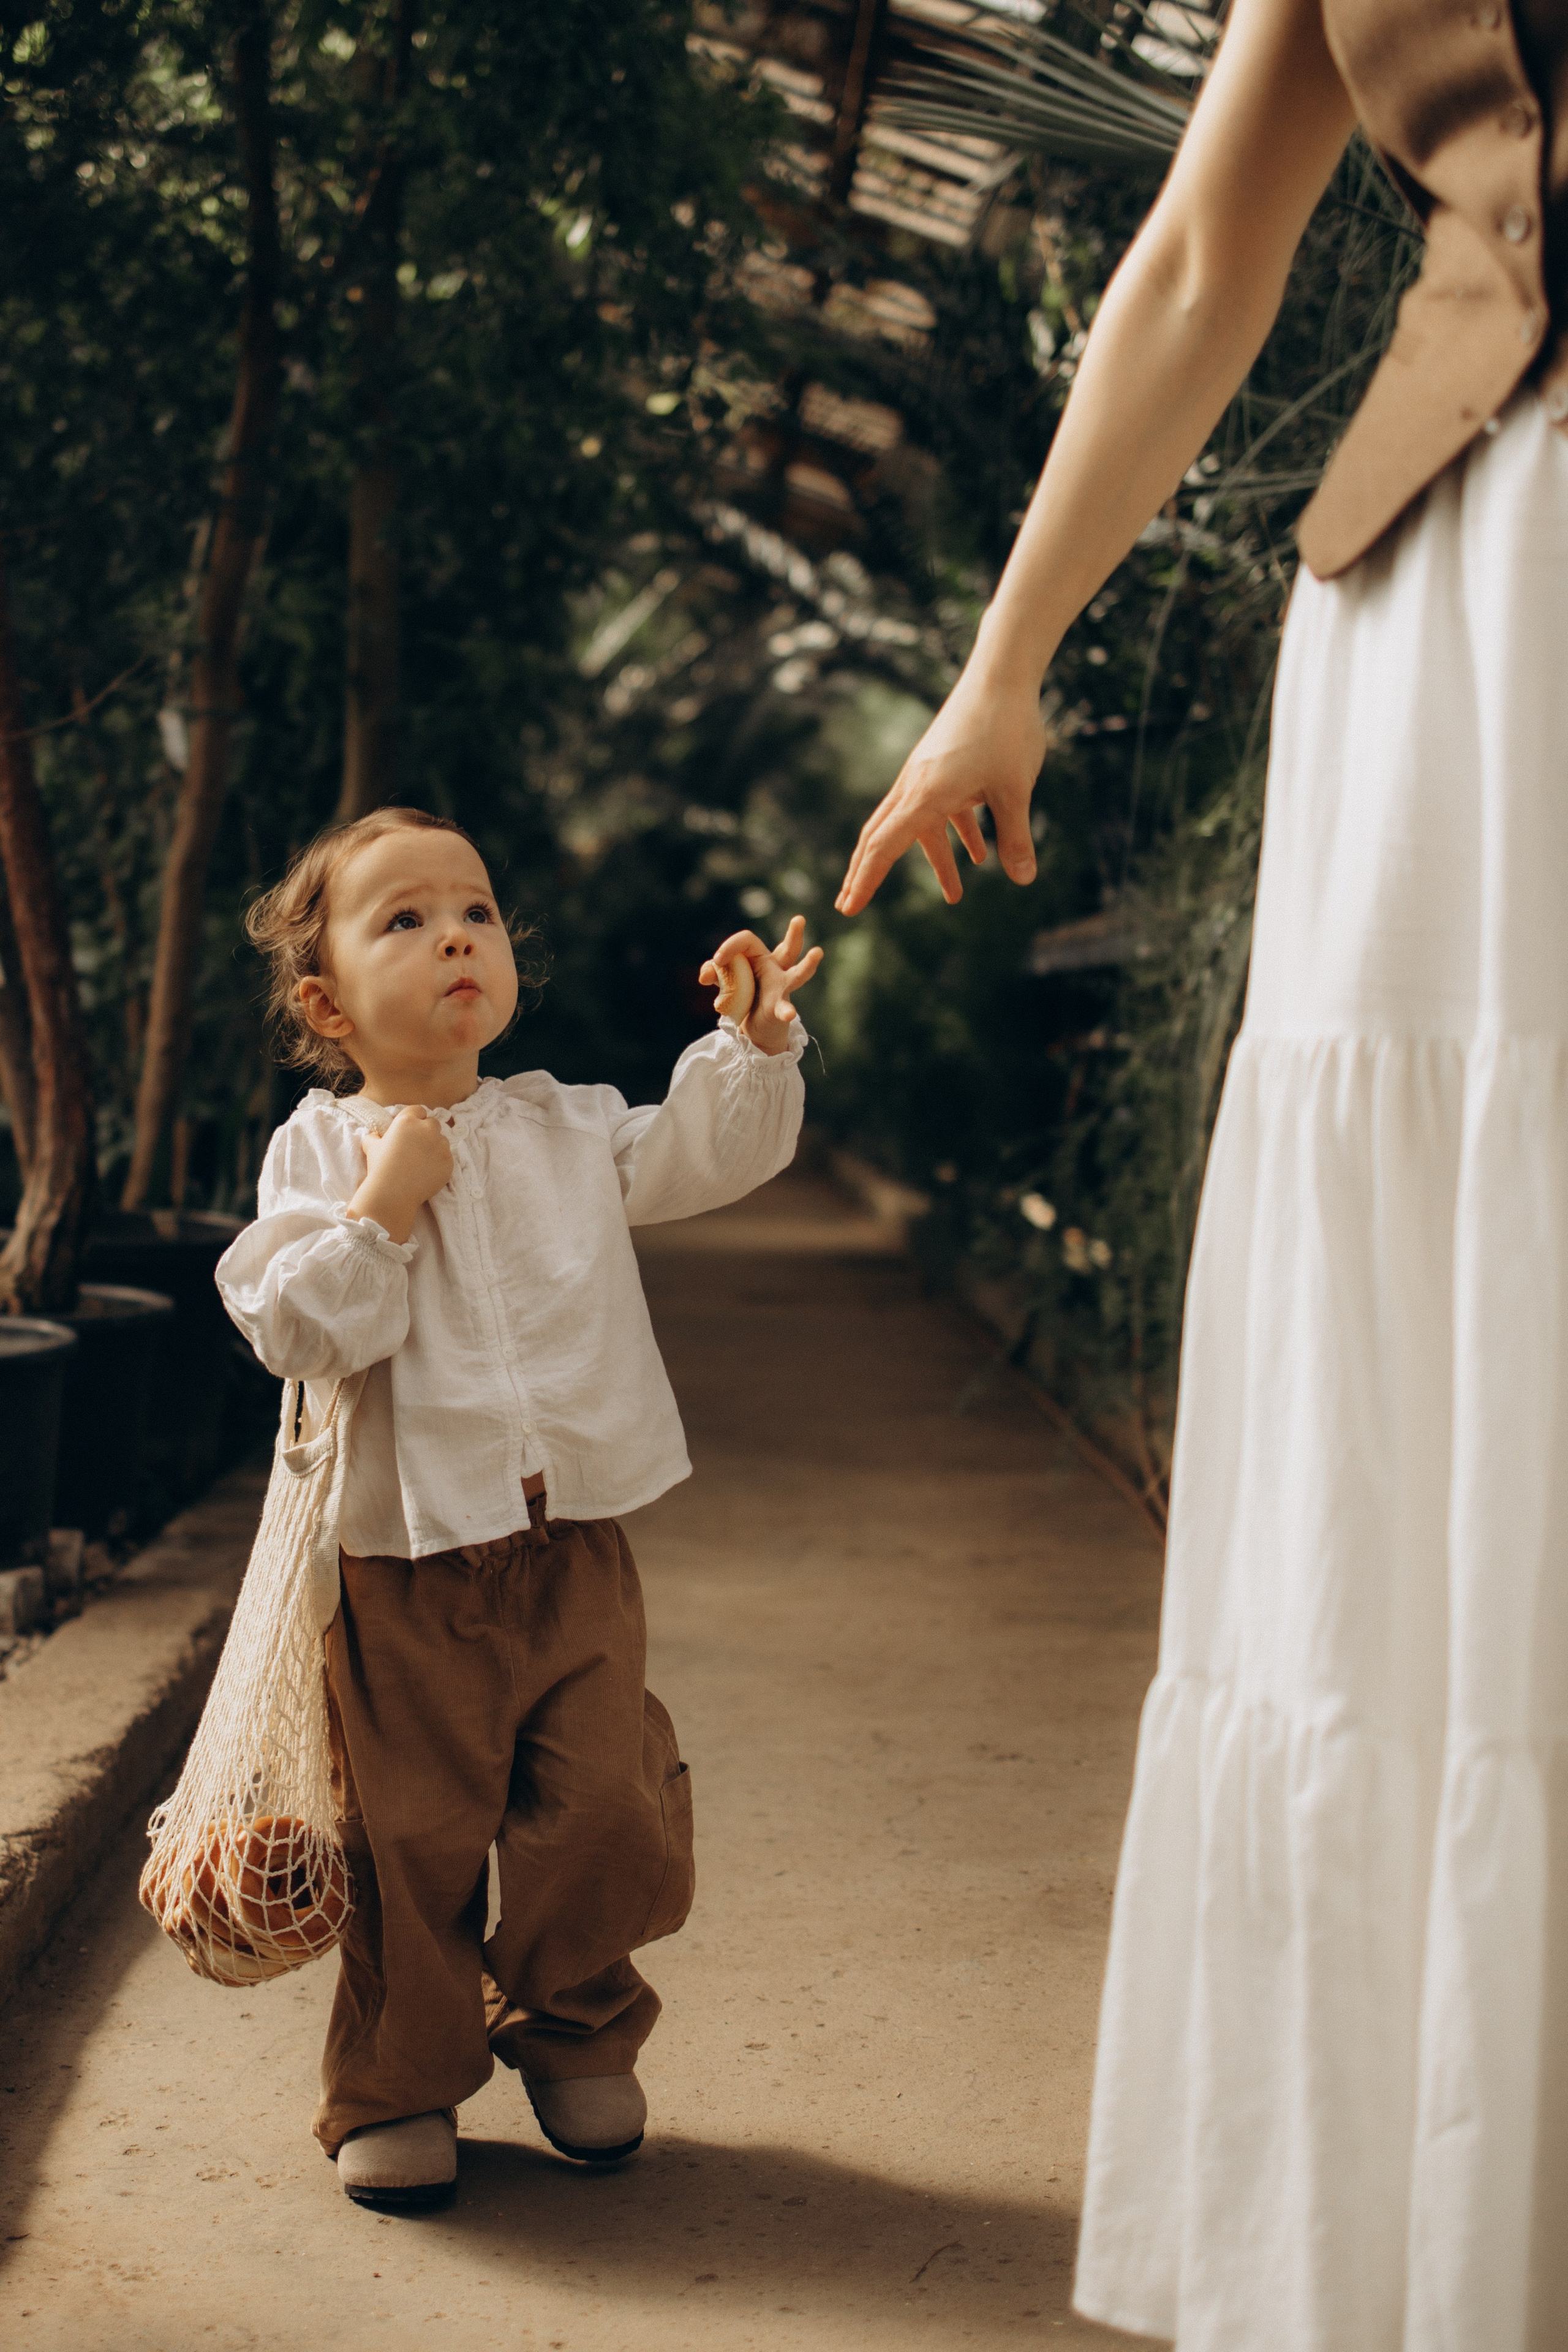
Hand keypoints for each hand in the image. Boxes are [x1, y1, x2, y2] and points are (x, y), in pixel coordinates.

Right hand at [347, 1104, 453, 1243]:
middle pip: (433, 1123)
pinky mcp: (449, 1162)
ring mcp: (441, 1145)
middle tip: (416, 1147)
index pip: (418, 1110)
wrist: (392, 1193)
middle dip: (426, 1132)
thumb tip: (375, 1135)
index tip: (410, 1131)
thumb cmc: (379, 1168)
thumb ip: (374, 1136)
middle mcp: (427, 1129)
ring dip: (434, 1147)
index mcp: (408, 1121)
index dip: (414, 1120)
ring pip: (442, 1141)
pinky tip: (427, 1172)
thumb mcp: (371, 1147)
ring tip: (421, 1162)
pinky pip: (447, 1157)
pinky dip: (440, 1163)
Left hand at [700, 916, 823, 1056]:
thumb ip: (715, 973)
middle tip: (799, 920)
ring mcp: (782, 988)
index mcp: (760, 958)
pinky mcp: (779, 1007)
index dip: (731, 947)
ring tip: (817, 953)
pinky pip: (783, 1008)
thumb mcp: (726, 982)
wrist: (754, 1028)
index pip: (747, 941)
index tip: (718, 961)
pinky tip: (788, 1014)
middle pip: (788, 949)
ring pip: (797, 974)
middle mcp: (776, 969)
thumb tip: (706, 975)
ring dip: (807, 964)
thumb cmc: (743, 998)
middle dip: (794, 935)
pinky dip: (785, 1011)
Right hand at [835, 664, 1046, 914]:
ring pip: (916, 824)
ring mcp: (927, 773)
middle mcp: (916, 785)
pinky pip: (942, 808)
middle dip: (868, 873)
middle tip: (850, 904)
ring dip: (934, 860)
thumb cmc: (1007, 729)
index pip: (883, 847)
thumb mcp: (1016, 790)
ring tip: (954, 896)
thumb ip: (1016, 837)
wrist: (1002, 674)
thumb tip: (1024, 880)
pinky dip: (957, 833)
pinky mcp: (943, 764)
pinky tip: (982, 853)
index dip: (864, 881)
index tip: (848, 908)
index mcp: (925, 794)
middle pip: (881, 836)